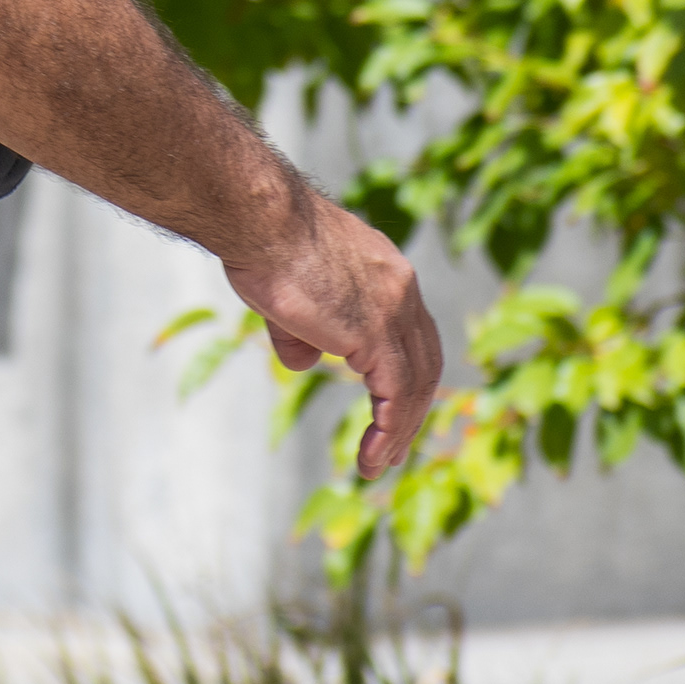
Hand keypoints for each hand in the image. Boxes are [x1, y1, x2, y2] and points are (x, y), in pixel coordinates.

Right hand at [225, 190, 445, 480]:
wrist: (259, 219)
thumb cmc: (262, 242)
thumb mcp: (289, 291)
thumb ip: (303, 330)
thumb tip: (306, 362)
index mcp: (386, 270)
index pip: (412, 330)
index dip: (407, 371)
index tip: (394, 405)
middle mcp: (401, 287)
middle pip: (424, 359)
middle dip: (413, 407)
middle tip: (397, 446)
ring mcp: (393, 310)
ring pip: (414, 383)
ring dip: (400, 430)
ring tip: (381, 463)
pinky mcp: (376, 333)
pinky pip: (395, 395)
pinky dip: (388, 431)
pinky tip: (372, 456)